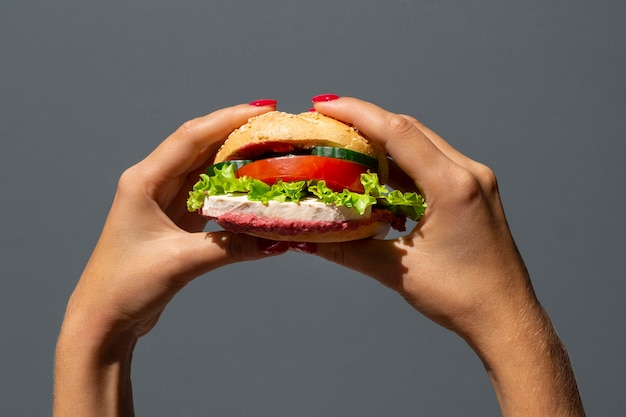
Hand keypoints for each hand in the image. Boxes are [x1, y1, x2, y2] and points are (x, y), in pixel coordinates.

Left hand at [54, 102, 287, 415]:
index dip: (227, 120)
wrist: (104, 319)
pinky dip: (231, 191)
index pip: (191, 138)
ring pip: (206, 171)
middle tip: (275, 127)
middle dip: (237, 135)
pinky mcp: (175, 222)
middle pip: (200, 148)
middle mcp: (153, 184)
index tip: (262, 110)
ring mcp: (164, 202)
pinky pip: (208, 196)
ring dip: (236, 162)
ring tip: (270, 151)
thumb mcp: (181, 262)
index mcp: (143, 181)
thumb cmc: (126, 286)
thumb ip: (232, 247)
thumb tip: (278, 239)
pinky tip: (253, 188)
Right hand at [310, 97, 584, 415]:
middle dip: (368, 121)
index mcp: (453, 186)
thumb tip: (308, 239)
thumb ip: (349, 250)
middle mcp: (469, 174)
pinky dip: (404, 162)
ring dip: (386, 141)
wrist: (506, 318)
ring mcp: (476, 180)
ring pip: (423, 143)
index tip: (326, 105)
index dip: (359, 113)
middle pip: (411, 129)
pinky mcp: (475, 191)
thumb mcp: (398, 272)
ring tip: (349, 145)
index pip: (399, 132)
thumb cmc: (462, 297)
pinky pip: (434, 162)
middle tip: (331, 122)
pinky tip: (380, 173)